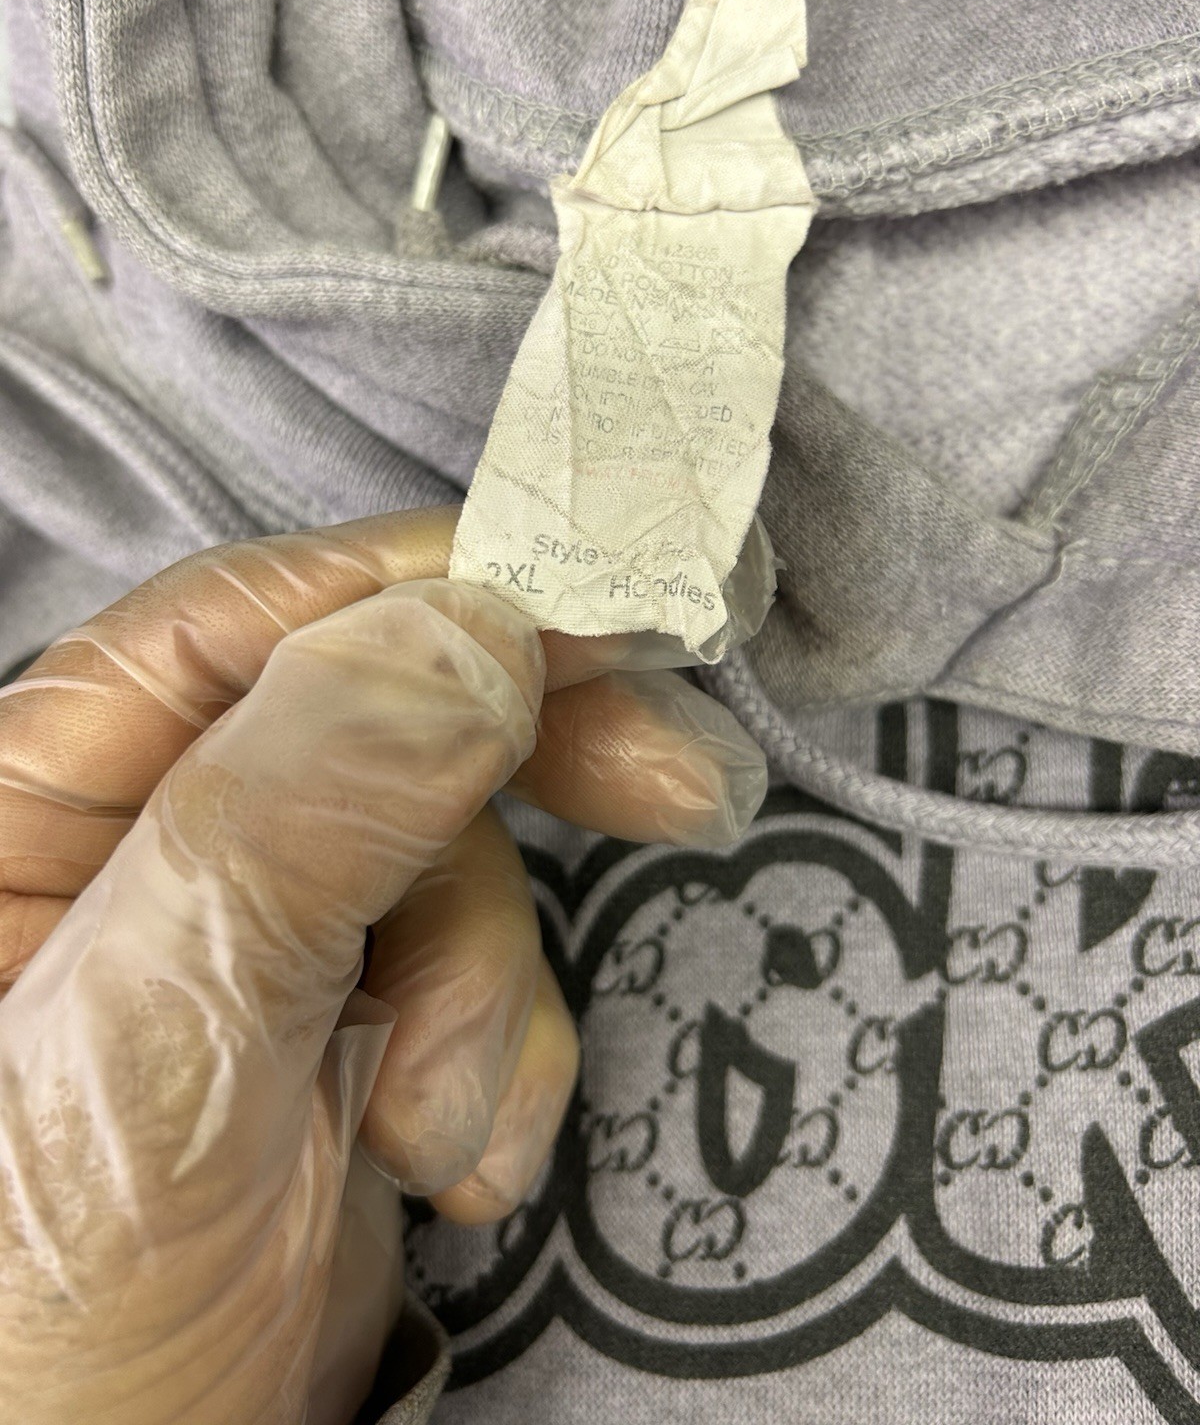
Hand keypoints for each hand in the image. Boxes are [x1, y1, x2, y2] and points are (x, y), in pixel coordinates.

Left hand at [0, 507, 766, 1423]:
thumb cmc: (39, 1329)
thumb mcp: (156, 1048)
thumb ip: (295, 816)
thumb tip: (471, 634)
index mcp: (45, 798)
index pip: (253, 616)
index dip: (435, 582)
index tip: (605, 594)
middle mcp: (154, 842)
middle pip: (382, 704)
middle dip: (531, 751)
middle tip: (677, 781)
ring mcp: (266, 935)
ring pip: (455, 850)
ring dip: (491, 984)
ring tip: (447, 1125)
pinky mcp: (353, 1024)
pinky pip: (480, 964)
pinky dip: (506, 1053)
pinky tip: (459, 1155)